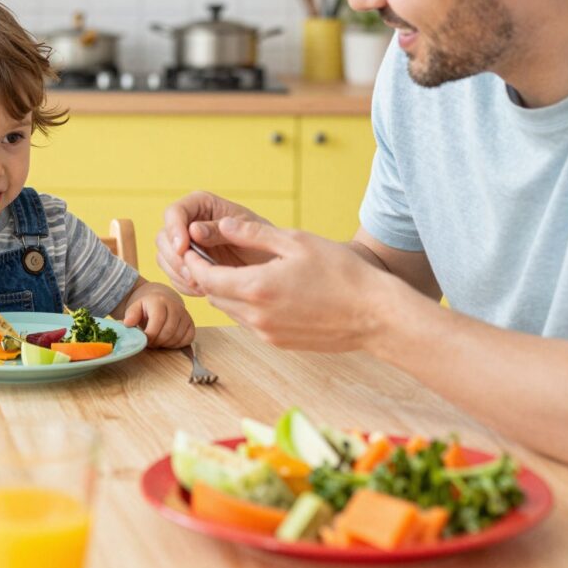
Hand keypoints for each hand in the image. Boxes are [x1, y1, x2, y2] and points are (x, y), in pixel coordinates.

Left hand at [122, 286, 195, 347]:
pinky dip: (176, 344)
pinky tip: (167, 340)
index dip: (150, 335)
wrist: (161, 302)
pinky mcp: (191, 324)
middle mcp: (175, 306)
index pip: (158, 321)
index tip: (143, 340)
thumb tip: (128, 323)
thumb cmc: (146, 309)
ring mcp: (185, 315)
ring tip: (157, 340)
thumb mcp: (135, 308)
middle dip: (157, 341)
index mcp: (159, 301)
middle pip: (168, 331)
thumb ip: (131, 315)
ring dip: (165, 344)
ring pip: (177, 337)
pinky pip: (187, 339)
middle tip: (149, 343)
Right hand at [156, 192, 274, 294]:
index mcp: (201, 205)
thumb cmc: (265, 241)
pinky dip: (184, 284)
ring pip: (164, 258)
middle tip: (193, 274)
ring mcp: (186, 245)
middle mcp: (189, 223)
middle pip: (163, 237)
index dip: (174, 230)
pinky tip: (203, 290)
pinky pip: (173, 275)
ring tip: (202, 285)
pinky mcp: (188, 265)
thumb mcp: (247, 231)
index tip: (183, 248)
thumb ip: (219, 229)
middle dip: (174, 257)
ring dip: (178, 273)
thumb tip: (193, 230)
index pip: (174, 212)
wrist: (274, 265)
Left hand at [185, 216, 387, 351]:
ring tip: (237, 270)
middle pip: (214, 296)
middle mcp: (256, 316)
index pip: (206, 278)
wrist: (375, 316)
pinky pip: (250, 323)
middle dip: (208, 277)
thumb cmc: (341, 273)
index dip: (194, 262)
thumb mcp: (296, 242)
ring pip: (230, 311)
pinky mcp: (279, 343)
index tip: (192, 248)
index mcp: (256, 288)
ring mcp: (267, 333)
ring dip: (228, 292)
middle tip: (210, 255)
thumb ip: (253, 234)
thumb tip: (221, 225)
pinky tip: (264, 290)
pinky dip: (247, 306)